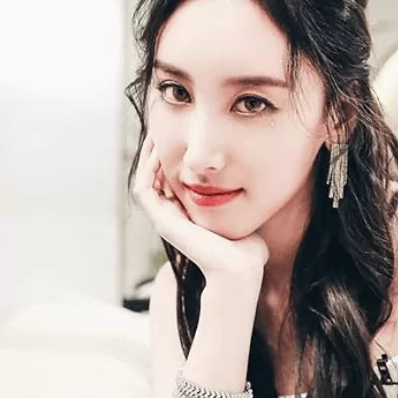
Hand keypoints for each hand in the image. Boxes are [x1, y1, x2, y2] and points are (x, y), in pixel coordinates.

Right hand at [132, 134, 268, 282]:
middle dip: (157, 153)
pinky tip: (157, 152)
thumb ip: (241, 202)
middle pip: (155, 179)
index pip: (170, 182)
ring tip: (155, 133)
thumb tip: (253, 184)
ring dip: (147, 157)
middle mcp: (173, 220)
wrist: (241, 270)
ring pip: (145, 182)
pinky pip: (144, 190)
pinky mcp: (164, 224)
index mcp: (188, 219)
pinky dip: (147, 170)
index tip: (179, 135)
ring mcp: (166, 222)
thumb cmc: (248, 251)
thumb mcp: (242, 216)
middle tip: (161, 127)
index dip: (171, 158)